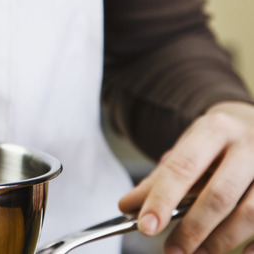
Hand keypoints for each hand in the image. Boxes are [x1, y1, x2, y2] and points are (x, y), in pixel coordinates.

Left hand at [119, 101, 253, 253]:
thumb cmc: (216, 141)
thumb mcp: (187, 148)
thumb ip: (160, 177)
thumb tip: (129, 206)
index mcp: (214, 129)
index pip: (183, 167)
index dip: (162, 199)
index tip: (146, 226)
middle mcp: (248, 145)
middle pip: (219, 195)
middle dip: (192, 229)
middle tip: (172, 250)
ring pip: (250, 213)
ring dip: (220, 240)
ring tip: (197, 252)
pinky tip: (239, 253)